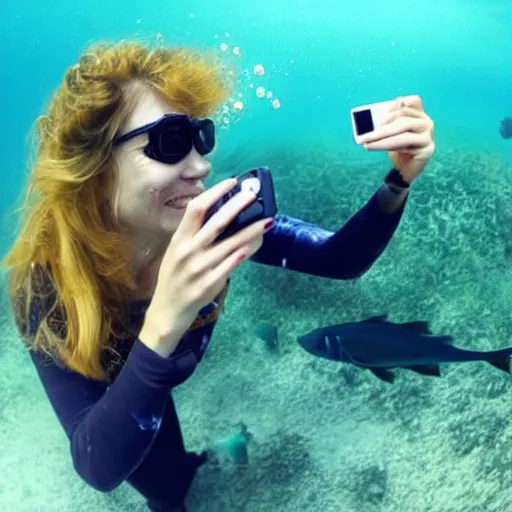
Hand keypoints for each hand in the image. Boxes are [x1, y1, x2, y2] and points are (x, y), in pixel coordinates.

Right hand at [140, 178, 271, 355]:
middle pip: (216, 222)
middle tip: (254, 195)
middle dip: (238, 206)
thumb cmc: (174, 277)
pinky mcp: (209, 284)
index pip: (196, 208)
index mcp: (179, 239)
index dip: (215, 193)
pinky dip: (242, 254)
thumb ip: (195, 235)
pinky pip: (230, 265)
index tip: (232, 183)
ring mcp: (199, 268)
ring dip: (251, 231)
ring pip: (230, 244)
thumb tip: (223, 216)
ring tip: (266, 221)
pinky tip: (254, 245)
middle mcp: (188, 251)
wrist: (167, 310)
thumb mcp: (177, 252)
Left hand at [360, 95, 434, 183]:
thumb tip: (371, 119)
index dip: (401, 103)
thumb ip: (387, 123)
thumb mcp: (391, 133)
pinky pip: (406, 147)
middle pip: (404, 120)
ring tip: (367, 144)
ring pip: (404, 134)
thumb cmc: (398, 148)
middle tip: (364, 136)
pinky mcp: (427, 149)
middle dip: (382, 129)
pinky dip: (389, 147)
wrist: (407, 168)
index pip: (414, 101)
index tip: (386, 108)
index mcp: (419, 115)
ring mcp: (428, 136)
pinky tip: (376, 147)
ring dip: (382, 139)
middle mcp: (426, 123)